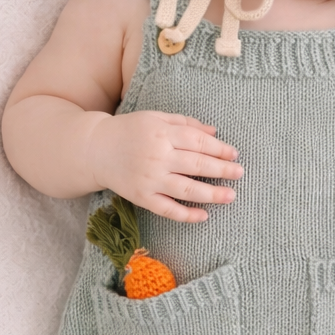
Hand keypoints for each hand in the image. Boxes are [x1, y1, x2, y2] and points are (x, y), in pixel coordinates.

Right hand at [86, 111, 242, 222]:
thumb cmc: (129, 131)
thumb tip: (214, 132)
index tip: (234, 154)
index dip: (219, 148)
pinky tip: (203, 215)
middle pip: (197, 165)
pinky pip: (167, 209)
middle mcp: (157, 157)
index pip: (198, 142)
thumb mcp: (156, 119)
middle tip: (239, 173)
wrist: (95, 149)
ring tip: (231, 195)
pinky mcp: (141, 197)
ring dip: (212, 194)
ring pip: (187, 189)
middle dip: (222, 170)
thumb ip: (185, 124)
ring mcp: (150, 179)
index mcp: (162, 134)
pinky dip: (186, 215)